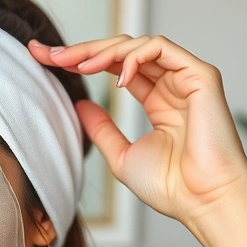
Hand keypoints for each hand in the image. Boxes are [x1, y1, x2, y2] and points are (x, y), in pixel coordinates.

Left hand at [29, 35, 246, 229]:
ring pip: (138, 44)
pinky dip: (133, 56)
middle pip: (122, 52)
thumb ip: (102, 129)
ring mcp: (187, 78)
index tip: (42, 59)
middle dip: (82, 49)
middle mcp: (172, 86)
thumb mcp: (122, 156)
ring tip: (76, 66)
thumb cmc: (172, 187)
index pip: (114, 69)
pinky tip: (116, 77)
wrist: (203, 201)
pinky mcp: (200, 75)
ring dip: (102, 51)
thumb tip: (80, 104)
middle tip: (47, 54)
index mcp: (158, 102)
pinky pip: (161, 48)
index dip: (79, 60)